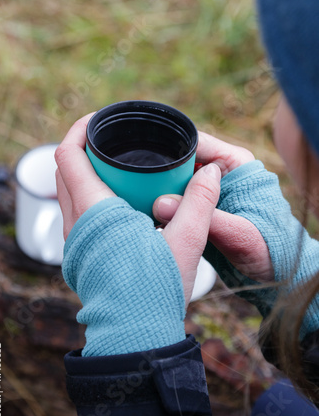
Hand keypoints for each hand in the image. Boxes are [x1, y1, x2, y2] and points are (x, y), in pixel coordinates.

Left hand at [55, 116, 221, 305]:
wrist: (135, 333)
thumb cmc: (156, 290)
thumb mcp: (187, 241)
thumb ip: (201, 202)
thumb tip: (212, 172)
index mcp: (95, 212)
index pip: (69, 157)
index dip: (79, 131)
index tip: (98, 120)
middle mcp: (76, 223)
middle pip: (65, 171)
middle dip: (83, 148)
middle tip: (111, 140)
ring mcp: (73, 241)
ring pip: (66, 192)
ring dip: (83, 172)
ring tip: (114, 166)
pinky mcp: (79, 254)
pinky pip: (73, 212)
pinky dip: (85, 194)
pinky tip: (114, 198)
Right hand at [153, 131, 273, 282]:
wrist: (275, 272)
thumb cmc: (269, 249)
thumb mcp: (239, 233)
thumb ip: (204, 217)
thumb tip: (161, 204)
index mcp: (235, 163)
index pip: (196, 143)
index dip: (169, 150)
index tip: (145, 165)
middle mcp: (220, 171)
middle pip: (180, 161)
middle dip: (160, 174)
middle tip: (140, 190)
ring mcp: (208, 190)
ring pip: (173, 181)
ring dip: (159, 192)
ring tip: (142, 204)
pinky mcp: (200, 207)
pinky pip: (175, 200)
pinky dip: (164, 208)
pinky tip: (152, 217)